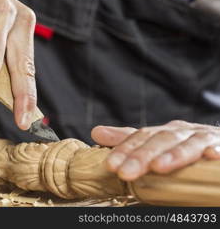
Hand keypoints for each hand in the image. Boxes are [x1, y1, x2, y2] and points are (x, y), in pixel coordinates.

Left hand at [91, 120, 219, 180]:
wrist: (218, 140)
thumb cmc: (184, 144)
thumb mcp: (155, 141)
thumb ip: (128, 139)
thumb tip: (96, 132)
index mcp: (162, 131)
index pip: (140, 137)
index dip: (124, 149)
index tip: (110, 165)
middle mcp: (181, 132)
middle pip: (159, 140)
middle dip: (142, 156)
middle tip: (126, 172)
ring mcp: (202, 138)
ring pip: (188, 144)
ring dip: (174, 155)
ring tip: (159, 167)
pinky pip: (219, 147)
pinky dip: (216, 150)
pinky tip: (211, 156)